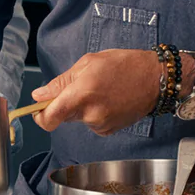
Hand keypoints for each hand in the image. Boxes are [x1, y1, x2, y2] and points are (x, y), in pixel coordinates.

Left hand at [30, 49, 159, 135]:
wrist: (156, 79)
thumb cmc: (124, 65)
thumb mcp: (88, 63)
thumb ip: (61, 82)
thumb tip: (39, 95)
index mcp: (81, 94)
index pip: (48, 118)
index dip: (39, 115)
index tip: (38, 108)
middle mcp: (89, 114)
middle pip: (62, 116)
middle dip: (65, 103)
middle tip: (81, 86)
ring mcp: (100, 125)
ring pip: (78, 118)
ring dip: (82, 107)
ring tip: (101, 90)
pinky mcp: (109, 130)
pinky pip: (91, 122)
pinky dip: (94, 112)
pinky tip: (109, 99)